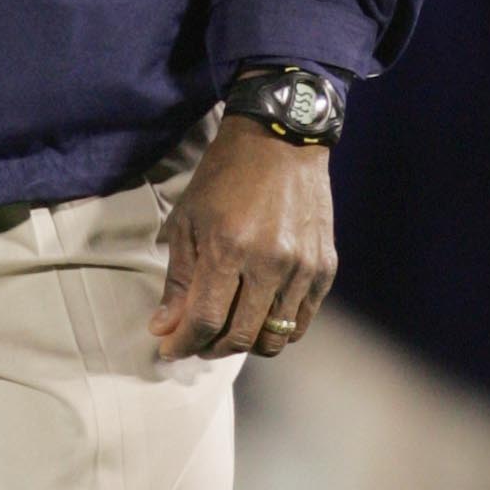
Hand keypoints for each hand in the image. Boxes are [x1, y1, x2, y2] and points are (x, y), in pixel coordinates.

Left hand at [149, 120, 335, 362]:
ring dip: (246, 344)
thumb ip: (178, 280)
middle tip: (196, 342)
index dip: (183, 344)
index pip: (205, 321)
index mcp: (228, 248)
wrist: (280, 140)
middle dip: (210, 348)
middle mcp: (270, 262)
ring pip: (275, 338)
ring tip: (228, 330)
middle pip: (240, 337)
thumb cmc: (224, 177)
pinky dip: (278, 329)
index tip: (169, 348)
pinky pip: (302, 320)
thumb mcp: (188, 221)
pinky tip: (259, 316)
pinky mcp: (325, 267)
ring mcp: (303, 267)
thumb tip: (164, 328)